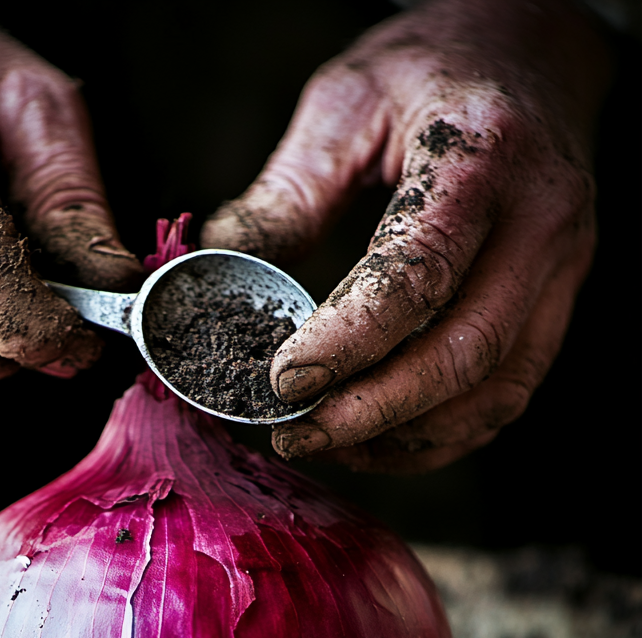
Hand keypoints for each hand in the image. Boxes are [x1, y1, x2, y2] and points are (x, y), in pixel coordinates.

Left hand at [202, 0, 609, 470]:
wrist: (530, 51)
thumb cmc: (430, 71)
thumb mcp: (346, 102)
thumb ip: (289, 190)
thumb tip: (221, 263)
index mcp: (481, 159)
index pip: (416, 274)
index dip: (347, 343)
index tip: (282, 383)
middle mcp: (541, 222)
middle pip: (463, 352)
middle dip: (371, 411)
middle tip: (294, 433)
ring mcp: (561, 269)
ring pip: (494, 390)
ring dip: (407, 435)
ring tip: (329, 441)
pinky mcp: (556, 302)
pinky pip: (508, 395)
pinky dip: (443, 434)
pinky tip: (380, 438)